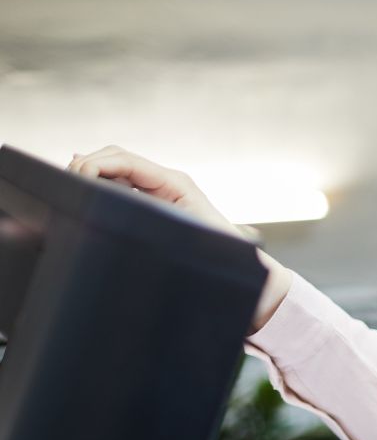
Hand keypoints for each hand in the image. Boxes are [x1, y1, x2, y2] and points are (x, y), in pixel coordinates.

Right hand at [68, 146, 292, 331]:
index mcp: (175, 184)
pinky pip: (122, 191)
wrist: (249, 280)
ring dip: (91, 177)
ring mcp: (160, 195)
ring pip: (115, 173)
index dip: (95, 164)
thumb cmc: (224, 261)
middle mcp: (166, 184)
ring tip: (70, 190)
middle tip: (64, 185)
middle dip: (87, 166)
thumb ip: (155, 219)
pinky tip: (83, 197)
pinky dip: (100, 190)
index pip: (125, 159)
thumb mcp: (188, 237)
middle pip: (116, 159)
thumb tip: (125, 206)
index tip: (75, 180)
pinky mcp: (155, 209)